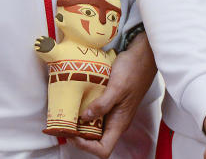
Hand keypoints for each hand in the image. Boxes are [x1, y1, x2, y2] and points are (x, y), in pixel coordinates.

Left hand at [69, 33, 157, 156]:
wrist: (142, 56)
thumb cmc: (133, 71)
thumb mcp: (117, 87)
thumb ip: (102, 104)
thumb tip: (85, 117)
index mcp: (119, 123)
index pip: (103, 149)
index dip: (86, 146)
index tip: (72, 133)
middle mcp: (116, 121)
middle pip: (96, 141)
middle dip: (78, 136)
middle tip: (62, 124)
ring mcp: (113, 112)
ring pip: (94, 127)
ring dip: (79, 124)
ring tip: (65, 114)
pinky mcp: (109, 102)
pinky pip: (94, 113)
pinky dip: (83, 112)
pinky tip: (74, 103)